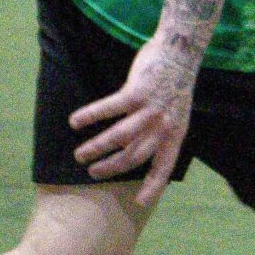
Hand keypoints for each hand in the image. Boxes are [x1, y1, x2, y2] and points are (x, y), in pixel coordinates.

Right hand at [70, 33, 197, 207]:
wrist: (180, 52)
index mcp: (175, 133)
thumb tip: (138, 149)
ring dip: (96, 148)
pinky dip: (90, 116)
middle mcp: (163, 126)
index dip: (153, 186)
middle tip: (92, 173)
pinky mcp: (136, 92)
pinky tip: (75, 121)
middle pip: (133, 156)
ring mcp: (149, 109)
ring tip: (80, 154)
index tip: (140, 202)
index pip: (164, 167)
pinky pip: (108, 108)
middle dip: (111, 168)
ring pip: (118, 137)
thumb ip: (160, 132)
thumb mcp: (177, 113)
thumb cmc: (174, 83)